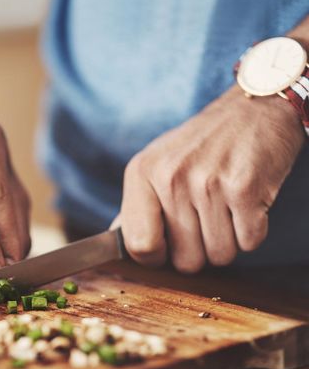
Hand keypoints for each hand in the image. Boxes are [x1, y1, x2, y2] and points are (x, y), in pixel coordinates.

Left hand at [116, 87, 304, 272]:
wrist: (253, 108)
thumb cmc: (201, 144)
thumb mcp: (156, 164)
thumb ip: (136, 205)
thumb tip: (114, 239)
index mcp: (141, 173)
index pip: (139, 245)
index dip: (156, 257)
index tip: (167, 248)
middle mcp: (171, 178)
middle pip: (185, 260)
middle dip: (199, 251)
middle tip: (206, 221)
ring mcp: (208, 183)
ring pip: (219, 256)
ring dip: (228, 242)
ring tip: (227, 209)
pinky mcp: (246, 188)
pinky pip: (249, 242)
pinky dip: (252, 232)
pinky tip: (247, 204)